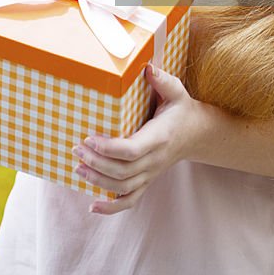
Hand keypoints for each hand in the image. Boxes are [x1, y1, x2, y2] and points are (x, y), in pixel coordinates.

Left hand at [74, 63, 200, 215]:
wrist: (197, 134)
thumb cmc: (181, 109)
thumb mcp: (176, 91)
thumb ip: (162, 80)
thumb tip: (147, 67)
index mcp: (160, 137)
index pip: (132, 150)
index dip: (108, 148)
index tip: (89, 138)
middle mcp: (155, 160)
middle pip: (123, 171)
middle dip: (96, 163)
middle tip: (77, 149)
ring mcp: (151, 173)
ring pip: (122, 187)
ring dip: (98, 181)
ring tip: (77, 168)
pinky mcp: (147, 181)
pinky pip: (130, 200)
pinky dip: (111, 208)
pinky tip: (93, 206)